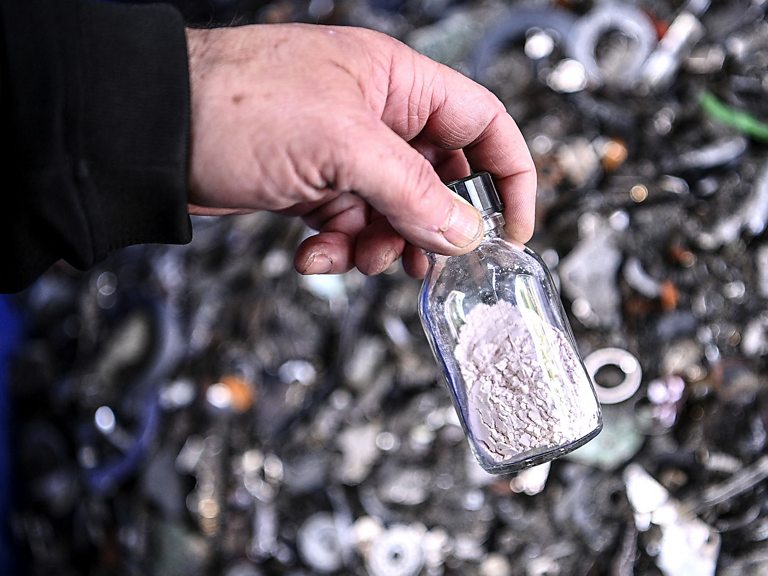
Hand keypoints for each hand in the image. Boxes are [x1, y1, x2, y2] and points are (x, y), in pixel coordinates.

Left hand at [185, 24, 535, 276]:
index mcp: (398, 83)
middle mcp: (378, 114)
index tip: (513, 230)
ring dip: (382, 244)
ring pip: (395, 211)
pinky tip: (311, 255)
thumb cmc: (237, 105)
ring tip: (356, 258)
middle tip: (424, 262)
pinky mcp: (313, 182)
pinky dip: (338, 248)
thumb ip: (415, 194)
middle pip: (440, 178)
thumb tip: (468, 233)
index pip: (483, 124)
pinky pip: (350, 224)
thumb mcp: (343, 148)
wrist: (148, 131)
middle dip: (431, 225)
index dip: (507, 176)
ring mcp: (344, 149)